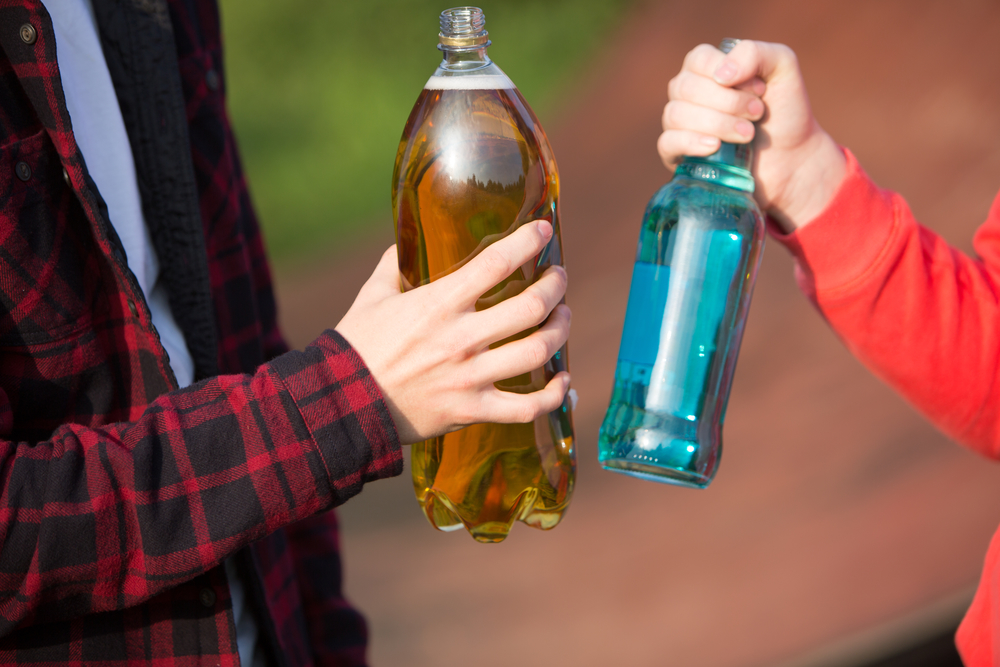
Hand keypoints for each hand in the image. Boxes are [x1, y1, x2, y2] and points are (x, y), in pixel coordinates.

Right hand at [335, 220, 570, 443]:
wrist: (342, 404)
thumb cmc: (357, 346)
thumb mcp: (372, 295)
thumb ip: (393, 265)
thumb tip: (405, 241)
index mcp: (438, 304)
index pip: (496, 263)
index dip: (528, 241)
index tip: (543, 230)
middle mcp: (461, 338)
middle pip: (530, 306)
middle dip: (554, 286)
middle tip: (557, 278)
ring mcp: (470, 377)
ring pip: (537, 351)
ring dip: (559, 330)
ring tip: (561, 316)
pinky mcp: (473, 410)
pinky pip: (528, 407)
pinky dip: (553, 394)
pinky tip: (562, 379)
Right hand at [657, 40, 846, 231]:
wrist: (792, 158)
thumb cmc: (785, 111)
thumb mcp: (783, 67)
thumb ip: (755, 53)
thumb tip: (720, 75)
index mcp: (706, 69)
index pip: (698, 59)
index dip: (728, 72)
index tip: (760, 89)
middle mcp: (687, 94)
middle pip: (686, 88)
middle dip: (728, 102)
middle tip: (758, 112)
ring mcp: (680, 124)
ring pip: (676, 115)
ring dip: (718, 123)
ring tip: (748, 134)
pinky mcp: (678, 154)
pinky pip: (666, 143)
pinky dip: (690, 142)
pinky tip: (714, 147)